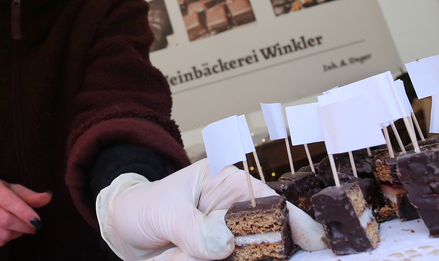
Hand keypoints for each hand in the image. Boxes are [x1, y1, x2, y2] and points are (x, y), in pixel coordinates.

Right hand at [0, 177, 50, 246]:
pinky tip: (11, 231)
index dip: (24, 212)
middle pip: (5, 220)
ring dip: (18, 233)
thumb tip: (48, 197)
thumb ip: (32, 196)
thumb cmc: (5, 195)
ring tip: (22, 226)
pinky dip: (10, 239)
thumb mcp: (18, 191)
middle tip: (36, 226)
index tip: (38, 220)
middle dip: (25, 225)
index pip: (7, 200)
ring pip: (3, 233)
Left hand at [97, 159, 325, 259]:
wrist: (123, 230)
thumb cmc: (144, 207)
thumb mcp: (164, 212)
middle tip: (230, 252)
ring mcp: (231, 242)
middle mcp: (237, 214)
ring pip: (253, 256)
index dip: (297, 223)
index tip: (315, 242)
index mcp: (230, 185)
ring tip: (188, 252)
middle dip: (267, 252)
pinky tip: (186, 258)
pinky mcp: (223, 259)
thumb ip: (192, 228)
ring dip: (243, 257)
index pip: (271, 203)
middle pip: (271, 237)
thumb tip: (225, 244)